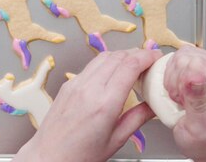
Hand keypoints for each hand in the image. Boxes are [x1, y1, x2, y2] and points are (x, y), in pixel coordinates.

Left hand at [13, 49, 161, 161]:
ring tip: (133, 65)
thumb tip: (153, 106)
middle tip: (149, 60)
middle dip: (137, 54)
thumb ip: (137, 118)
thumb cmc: (79, 154)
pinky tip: (113, 73)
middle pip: (117, 56)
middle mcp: (89, 89)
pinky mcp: (68, 85)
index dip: (146, 56)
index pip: (129, 66)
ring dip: (121, 56)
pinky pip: (91, 66)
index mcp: (104, 104)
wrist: (49, 155)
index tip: (156, 57)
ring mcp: (76, 84)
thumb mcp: (116, 139)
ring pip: (103, 57)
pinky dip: (106, 63)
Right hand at [164, 46, 205, 161]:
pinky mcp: (204, 66)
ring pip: (184, 55)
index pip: (201, 66)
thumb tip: (194, 76)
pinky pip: (181, 57)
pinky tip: (178, 89)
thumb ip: (197, 104)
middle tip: (180, 101)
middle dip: (177, 79)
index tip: (181, 101)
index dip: (183, 82)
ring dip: (174, 76)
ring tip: (180, 97)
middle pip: (191, 57)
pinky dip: (173, 72)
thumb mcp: (200, 131)